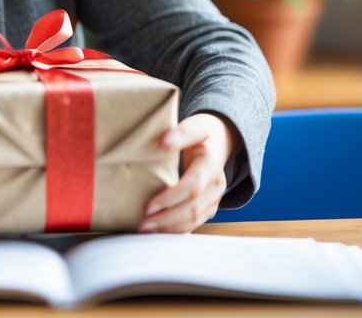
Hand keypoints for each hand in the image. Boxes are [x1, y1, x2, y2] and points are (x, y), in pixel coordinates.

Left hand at [139, 112, 236, 232]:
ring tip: (145, 231)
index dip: (170, 199)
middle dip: (166, 219)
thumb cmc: (201, 133)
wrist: (219, 141)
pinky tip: (159, 235)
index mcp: (211, 165)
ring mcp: (215, 199)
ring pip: (195, 220)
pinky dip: (177, 231)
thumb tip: (165, 142)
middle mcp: (216, 185)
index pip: (191, 187)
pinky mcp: (210, 207)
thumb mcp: (195, 126)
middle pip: (192, 209)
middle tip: (142, 225)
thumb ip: (182, 132)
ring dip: (170, 229)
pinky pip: (194, 224)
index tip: (148, 206)